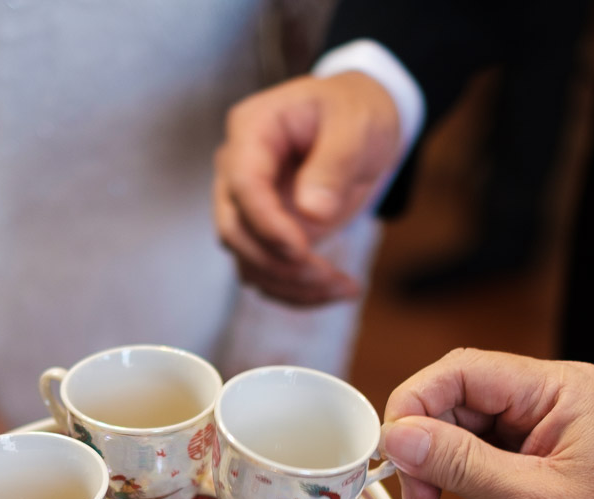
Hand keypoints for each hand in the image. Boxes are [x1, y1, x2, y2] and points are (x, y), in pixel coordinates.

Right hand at [214, 72, 400, 305]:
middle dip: (279, 263)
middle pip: (235, 230)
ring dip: (291, 285)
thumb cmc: (354, 112)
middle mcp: (238, 170)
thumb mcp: (355, 126)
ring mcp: (247, 206)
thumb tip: (313, 212)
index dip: (266, 221)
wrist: (358, 123)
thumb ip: (334, 165)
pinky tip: (338, 290)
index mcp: (253, 130)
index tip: (301, 249)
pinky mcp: (264, 234)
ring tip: (344, 287)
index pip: (242, 183)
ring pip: (248, 261)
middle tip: (327, 275)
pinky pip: (268, 274)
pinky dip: (298, 292)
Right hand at [381, 349, 593, 498]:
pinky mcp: (548, 459)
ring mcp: (554, 428)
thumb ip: (459, 463)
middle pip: (464, 393)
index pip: (465, 369)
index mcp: (564, 389)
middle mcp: (559, 398)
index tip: (392, 449)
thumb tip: (399, 435)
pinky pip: (488, 450)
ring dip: (440, 459)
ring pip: (471, 424)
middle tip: (414, 492)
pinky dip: (461, 473)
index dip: (416, 402)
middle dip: (426, 437)